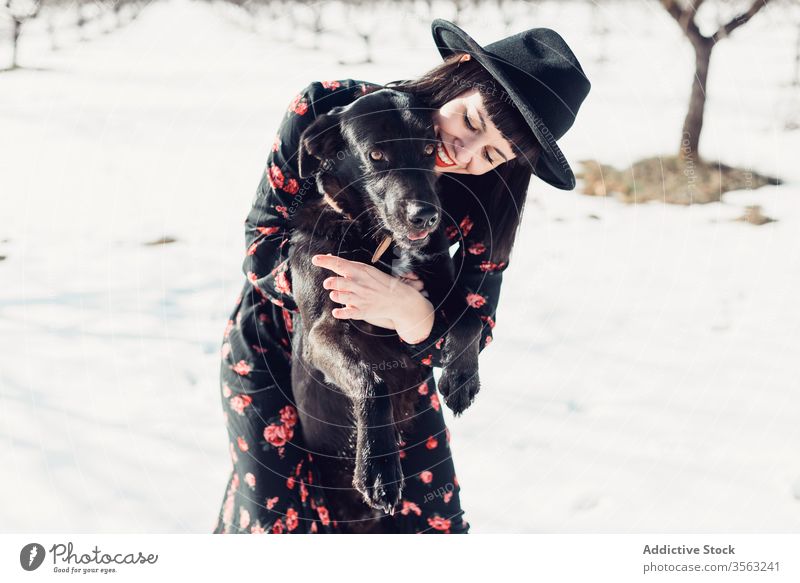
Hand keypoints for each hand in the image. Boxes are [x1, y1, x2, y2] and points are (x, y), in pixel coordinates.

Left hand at [311, 254, 432, 341]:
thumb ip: (347, 266)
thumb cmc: (379, 282)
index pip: (339, 264)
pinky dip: (339, 312)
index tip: (315, 259)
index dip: (325, 261)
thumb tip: (327, 258)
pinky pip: (346, 313)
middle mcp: (359, 284)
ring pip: (338, 297)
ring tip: (336, 295)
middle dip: (330, 282)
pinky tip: (337, 311)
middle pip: (337, 282)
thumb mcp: (366, 270)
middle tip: (329, 283)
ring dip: (334, 295)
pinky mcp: (362, 311)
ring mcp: (360, 298)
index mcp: (360, 271)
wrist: (399, 299)